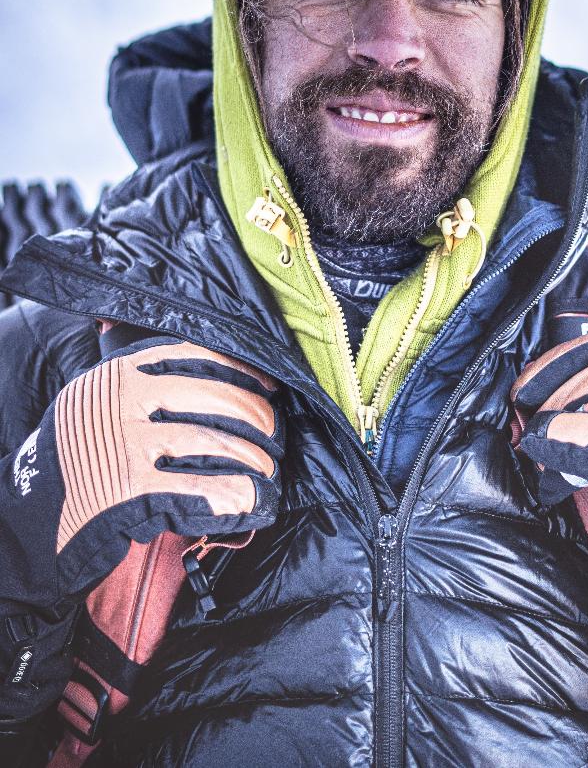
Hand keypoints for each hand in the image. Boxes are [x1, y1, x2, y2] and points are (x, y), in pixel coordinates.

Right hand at [0, 339, 283, 608]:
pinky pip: (204, 492)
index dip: (244, 370)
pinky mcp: (131, 496)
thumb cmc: (79, 454)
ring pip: (218, 446)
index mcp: (122, 371)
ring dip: (255, 463)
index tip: (269, 386)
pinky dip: (238, 498)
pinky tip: (253, 503)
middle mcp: (125, 401)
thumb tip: (226, 370)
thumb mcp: (100, 398)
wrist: (27, 518)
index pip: (200, 355)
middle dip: (259, 420)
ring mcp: (127, 447)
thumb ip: (147, 378)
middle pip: (219, 400)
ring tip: (267, 474)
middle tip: (274, 438)